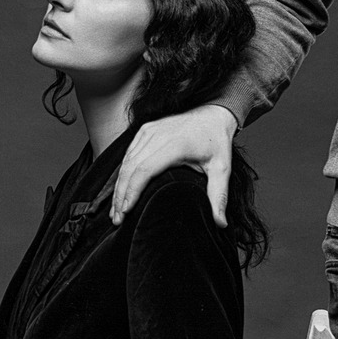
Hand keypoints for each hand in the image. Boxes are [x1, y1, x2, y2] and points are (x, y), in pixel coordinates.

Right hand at [110, 104, 237, 226]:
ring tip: (116, 210)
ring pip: (126, 162)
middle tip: (117, 219)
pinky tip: (120, 190)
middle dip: (121, 195)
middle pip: (130, 168)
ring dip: (118, 187)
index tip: (126, 211)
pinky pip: (128, 154)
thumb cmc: (216, 142)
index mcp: (175, 145)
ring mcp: (149, 131)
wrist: (213, 114)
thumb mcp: (221, 169)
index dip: (132, 191)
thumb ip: (219, 196)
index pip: (144, 170)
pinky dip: (122, 173)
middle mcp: (158, 135)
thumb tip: (221, 223)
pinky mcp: (145, 130)